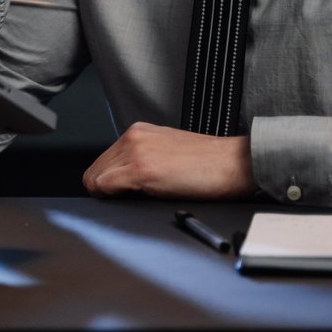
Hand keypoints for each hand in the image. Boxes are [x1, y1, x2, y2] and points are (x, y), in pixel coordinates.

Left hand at [82, 122, 254, 199]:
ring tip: (139, 198)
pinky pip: (104, 186)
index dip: (108, 182)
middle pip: (95, 170)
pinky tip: (136, 199)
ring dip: (111, 194)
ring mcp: (136, 151)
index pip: (103, 160)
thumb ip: (145, 158)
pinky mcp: (141, 169)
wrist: (236, 163)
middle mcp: (134, 137)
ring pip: (95, 179)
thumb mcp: (170, 152)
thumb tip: (125, 180)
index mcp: (140, 132)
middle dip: (106, 189)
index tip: (121, 193)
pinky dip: (112, 198)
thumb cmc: (211, 163)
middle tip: (130, 199)